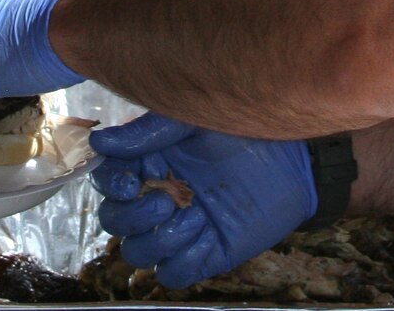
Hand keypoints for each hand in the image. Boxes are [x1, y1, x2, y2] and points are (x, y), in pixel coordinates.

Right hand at [90, 113, 316, 288]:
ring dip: (160, 238)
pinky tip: (205, 232)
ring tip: (195, 214)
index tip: (131, 179)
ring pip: (141, 254)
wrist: (293, 154)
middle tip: (166, 198)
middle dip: (133, 217)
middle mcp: (159, 196)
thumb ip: (146, 133)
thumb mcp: (191, 120)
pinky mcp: (207, 252)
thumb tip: (100, 144)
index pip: (108, 185)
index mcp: (149, 163)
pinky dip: (182, 259)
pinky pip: (175, 273)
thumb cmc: (242, 126)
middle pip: (116, 225)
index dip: (111, 187)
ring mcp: (182, 228)